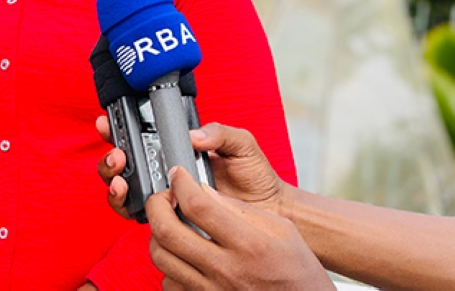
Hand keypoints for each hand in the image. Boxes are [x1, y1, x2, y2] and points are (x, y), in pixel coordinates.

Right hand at [95, 119, 288, 218]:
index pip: (139, 136)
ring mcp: (164, 196)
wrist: (270, 210)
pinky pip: (140, 215)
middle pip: (123, 164)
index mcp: (177, 148)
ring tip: (121, 180)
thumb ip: (220, 132)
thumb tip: (193, 136)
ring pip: (124, 190)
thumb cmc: (255, 175)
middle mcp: (164, 171)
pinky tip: (136, 200)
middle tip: (118, 156)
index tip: (106, 123)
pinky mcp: (169, 219)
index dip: (117, 129)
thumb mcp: (241, 144)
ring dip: (114, 183)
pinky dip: (128, 207)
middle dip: (110, 158)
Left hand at [148, 168, 330, 289]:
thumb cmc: (298, 272)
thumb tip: (204, 191)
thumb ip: (240, 210)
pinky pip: (168, 283)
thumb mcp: (282, 230)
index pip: (198, 205)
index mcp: (249, 244)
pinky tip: (181, 255)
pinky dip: (168, 265)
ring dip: (158, 234)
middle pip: (168, 231)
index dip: (180, 183)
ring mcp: (212, 290)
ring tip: (169, 222)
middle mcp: (226, 270)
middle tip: (162, 196)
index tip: (178, 176)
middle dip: (156, 205)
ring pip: (161, 258)